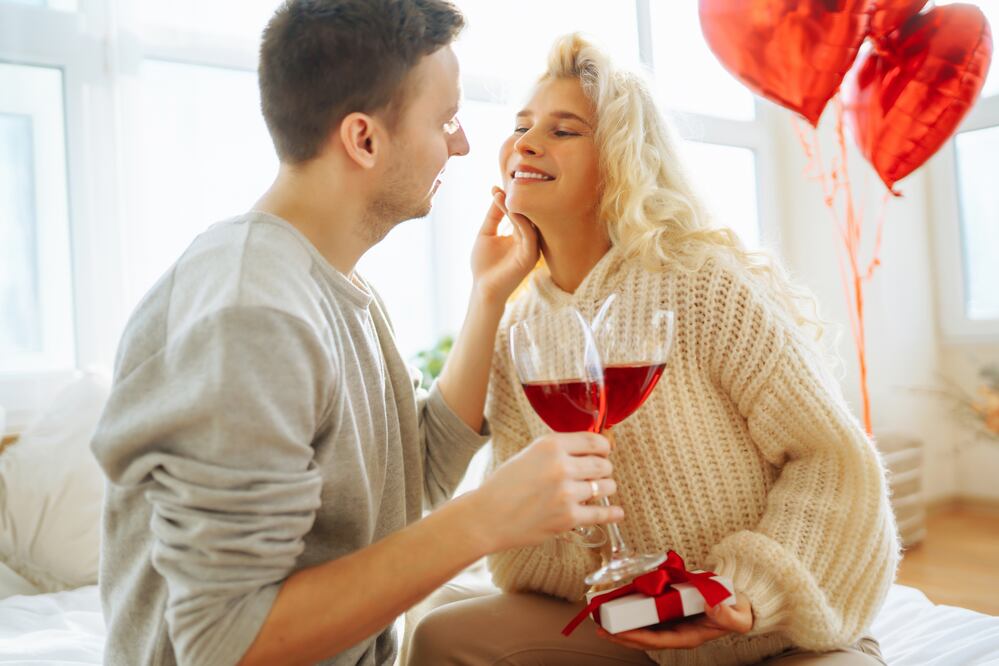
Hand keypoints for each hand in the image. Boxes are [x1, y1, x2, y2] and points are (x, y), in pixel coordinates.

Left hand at [470, 187, 538, 303]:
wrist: (483, 288)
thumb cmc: (484, 265)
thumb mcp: (486, 234)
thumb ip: (493, 216)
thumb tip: (496, 192)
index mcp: (521, 236)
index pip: (519, 213)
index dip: (509, 200)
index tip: (496, 187)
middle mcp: (529, 241)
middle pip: (526, 215)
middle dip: (516, 200)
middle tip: (505, 184)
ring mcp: (532, 249)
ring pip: (528, 222)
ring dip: (516, 207)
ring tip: (503, 194)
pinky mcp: (531, 257)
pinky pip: (528, 234)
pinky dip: (519, 220)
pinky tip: (509, 209)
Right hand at [471, 432, 622, 551]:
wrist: (488, 516)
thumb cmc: (504, 485)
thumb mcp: (529, 454)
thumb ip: (556, 450)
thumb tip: (589, 450)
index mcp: (550, 445)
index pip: (593, 441)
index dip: (604, 447)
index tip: (605, 451)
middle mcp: (561, 466)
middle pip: (603, 464)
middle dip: (604, 469)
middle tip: (599, 473)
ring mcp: (567, 493)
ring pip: (606, 487)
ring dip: (605, 489)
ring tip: (597, 491)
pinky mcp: (568, 518)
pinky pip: (601, 514)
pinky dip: (612, 513)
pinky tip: (617, 512)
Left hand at [595, 591, 752, 650]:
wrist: (739, 601)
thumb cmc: (738, 610)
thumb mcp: (738, 615)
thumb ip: (727, 615)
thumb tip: (711, 604)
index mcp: (689, 635)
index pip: (659, 640)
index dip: (638, 638)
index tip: (621, 634)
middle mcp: (677, 630)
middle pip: (645, 636)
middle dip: (623, 635)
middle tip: (601, 629)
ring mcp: (672, 620)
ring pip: (643, 626)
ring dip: (623, 624)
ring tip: (602, 619)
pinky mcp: (670, 608)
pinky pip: (648, 612)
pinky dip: (633, 609)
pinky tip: (619, 603)